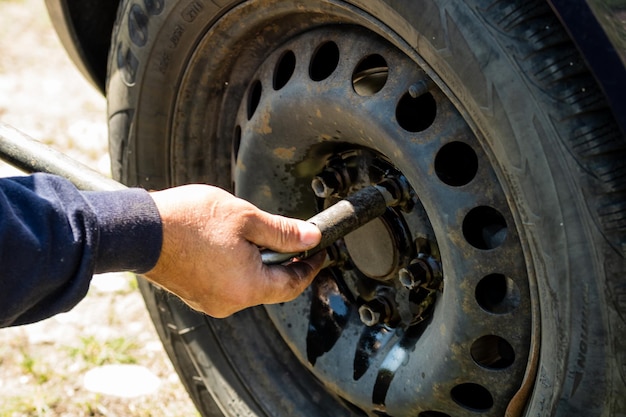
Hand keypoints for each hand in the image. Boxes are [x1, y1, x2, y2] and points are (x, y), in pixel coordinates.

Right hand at [144, 184, 323, 317]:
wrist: (138, 229)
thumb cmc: (189, 221)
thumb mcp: (245, 218)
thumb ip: (282, 231)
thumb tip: (312, 238)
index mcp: (247, 287)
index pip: (292, 285)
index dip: (310, 267)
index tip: (320, 252)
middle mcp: (230, 302)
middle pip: (271, 286)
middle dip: (283, 262)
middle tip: (289, 237)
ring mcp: (210, 301)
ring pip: (248, 284)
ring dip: (259, 262)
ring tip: (252, 233)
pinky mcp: (195, 294)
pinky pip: (228, 283)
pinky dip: (238, 266)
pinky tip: (230, 244)